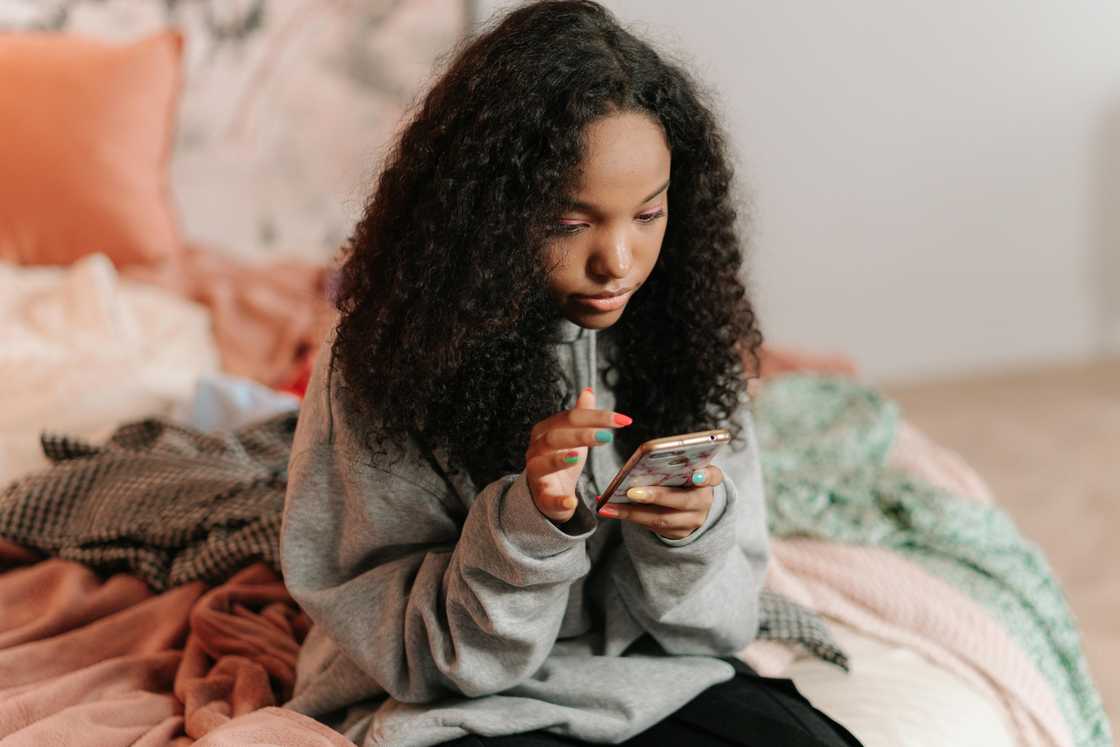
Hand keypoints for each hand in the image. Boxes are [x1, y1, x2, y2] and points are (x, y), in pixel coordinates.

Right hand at [525, 387, 632, 523]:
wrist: (547, 493)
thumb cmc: (562, 460)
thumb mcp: (573, 437)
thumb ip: (580, 415)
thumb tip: (588, 391)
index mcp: (545, 431)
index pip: (569, 418)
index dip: (595, 416)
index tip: (622, 420)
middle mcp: (536, 449)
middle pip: (554, 437)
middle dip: (581, 435)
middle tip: (607, 436)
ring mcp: (536, 473)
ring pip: (543, 463)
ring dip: (560, 460)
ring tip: (578, 456)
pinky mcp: (541, 496)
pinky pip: (547, 498)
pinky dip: (559, 500)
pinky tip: (572, 501)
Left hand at [597, 465, 722, 539]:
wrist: (691, 506)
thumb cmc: (682, 478)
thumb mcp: (684, 467)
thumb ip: (673, 462)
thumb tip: (646, 457)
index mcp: (707, 478)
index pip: (713, 476)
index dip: (706, 476)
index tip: (696, 474)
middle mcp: (703, 502)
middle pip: (682, 501)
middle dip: (656, 496)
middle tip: (631, 491)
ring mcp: (691, 521)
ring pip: (662, 519)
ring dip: (632, 512)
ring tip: (609, 505)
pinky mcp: (677, 533)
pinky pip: (652, 527)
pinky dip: (629, 517)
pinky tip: (609, 510)